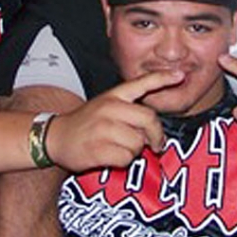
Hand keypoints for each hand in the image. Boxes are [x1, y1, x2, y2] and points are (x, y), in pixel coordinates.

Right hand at [44, 70, 181, 171]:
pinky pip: (126, 158)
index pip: (141, 84)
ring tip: (119, 147)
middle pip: (149, 120)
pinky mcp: (99, 148)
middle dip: (156, 136)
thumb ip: (129, 111)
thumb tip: (154, 128)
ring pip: (139, 142)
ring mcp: (104, 128)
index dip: (162, 78)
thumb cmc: (86, 124)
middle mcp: (110, 108)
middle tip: (156, 145)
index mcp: (113, 96)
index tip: (180, 75)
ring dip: (135, 150)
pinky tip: (110, 156)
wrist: (56, 137)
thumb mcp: (105, 106)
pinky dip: (123, 161)